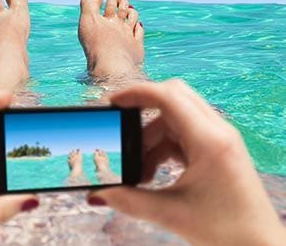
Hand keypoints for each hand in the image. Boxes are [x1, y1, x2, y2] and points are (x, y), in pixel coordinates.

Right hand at [90, 79, 284, 244]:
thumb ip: (128, 201)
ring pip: (175, 118)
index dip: (136, 93)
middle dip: (142, 114)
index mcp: (209, 141)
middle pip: (172, 99)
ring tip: (139, 173)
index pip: (168, 96)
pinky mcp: (218, 149)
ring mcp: (220, 139)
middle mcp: (218, 132)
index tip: (112, 102)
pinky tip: (153, 173)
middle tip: (121, 130)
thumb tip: (96, 195)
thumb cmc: (227, 233)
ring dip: (151, 138)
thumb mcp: (170, 213)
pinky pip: (184, 133)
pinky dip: (163, 147)